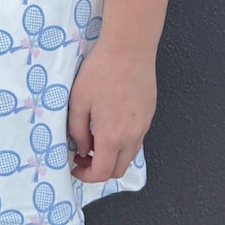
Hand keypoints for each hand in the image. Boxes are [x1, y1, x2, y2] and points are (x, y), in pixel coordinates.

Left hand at [66, 39, 156, 183]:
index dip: (86, 175)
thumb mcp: (78, 101)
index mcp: (112, 136)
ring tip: (95, 139)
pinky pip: (136, 139)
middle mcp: (132, 136)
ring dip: (112, 156)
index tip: (75, 166)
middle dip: (99, 169)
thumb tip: (81, 149)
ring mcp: (144, 125)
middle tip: (82, 155)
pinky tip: (109, 125)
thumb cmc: (101, 71)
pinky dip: (122, 143)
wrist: (129, 48)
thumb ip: (78, 131)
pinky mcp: (148, 114)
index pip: (102, 173)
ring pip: (129, 155)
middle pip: (118, 169)